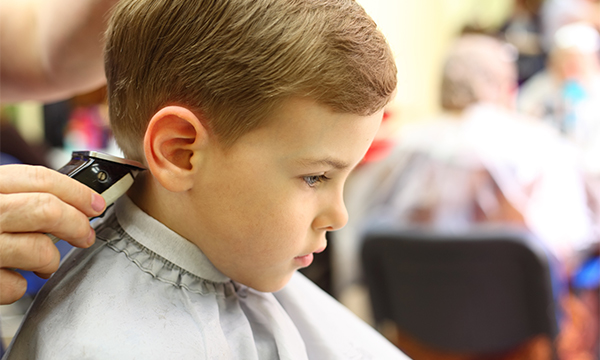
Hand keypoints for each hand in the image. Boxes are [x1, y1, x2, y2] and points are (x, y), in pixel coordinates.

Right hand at [0, 165, 105, 303]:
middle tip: (85, 235)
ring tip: (44, 262)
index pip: (38, 178)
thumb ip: (17, 195)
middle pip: (45, 210)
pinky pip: (14, 286)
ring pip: (37, 249)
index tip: (96, 203)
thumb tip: (73, 200)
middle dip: (76, 224)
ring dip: (50, 260)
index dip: (76, 190)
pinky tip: (9, 278)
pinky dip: (18, 286)